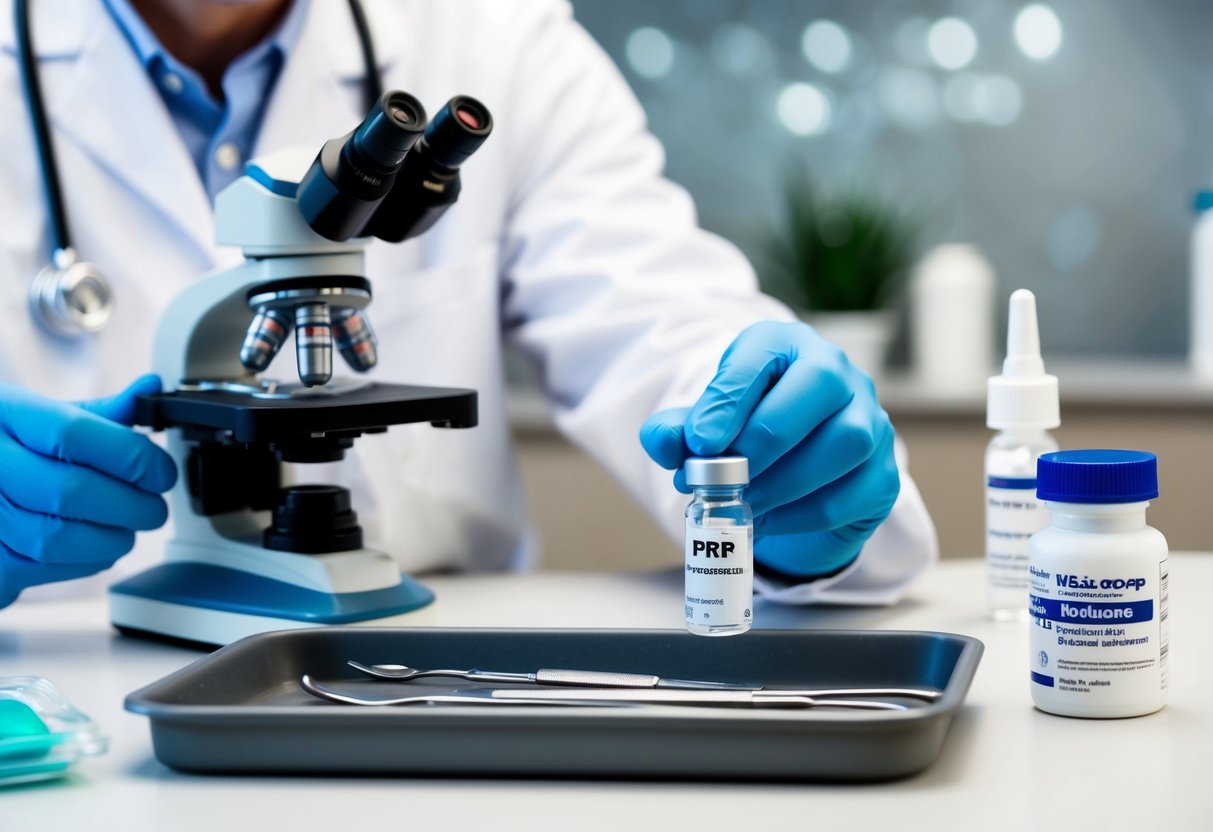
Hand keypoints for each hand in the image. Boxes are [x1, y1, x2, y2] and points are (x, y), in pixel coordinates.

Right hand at [0, 376, 176, 606]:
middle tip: (154, 507)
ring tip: (128, 526)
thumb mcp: (41, 418)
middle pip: (71, 491)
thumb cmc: (7, 446)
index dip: (131, 456)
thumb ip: (99, 414)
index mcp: (3, 415)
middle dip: (132, 505)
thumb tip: (149, 388)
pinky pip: (43, 568)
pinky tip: (97, 544)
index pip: (73, 433)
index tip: (161, 471)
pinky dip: (87, 561)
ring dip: (113, 538)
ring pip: (58, 538)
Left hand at [640, 321, 898, 578]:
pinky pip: (854, 493)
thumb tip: (663, 441)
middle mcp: (838, 373)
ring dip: (786, 480)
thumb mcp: (705, 428)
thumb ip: (677, 431)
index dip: (729, 398)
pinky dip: (804, 514)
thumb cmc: (745, 437)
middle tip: (724, 476)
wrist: (790, 478)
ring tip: (742, 503)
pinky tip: (768, 522)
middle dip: (765, 436)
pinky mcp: (883, 473)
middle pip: (821, 384)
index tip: (699, 443)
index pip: (764, 352)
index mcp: (787, 346)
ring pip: (847, 441)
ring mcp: (871, 420)